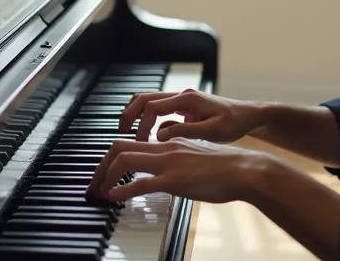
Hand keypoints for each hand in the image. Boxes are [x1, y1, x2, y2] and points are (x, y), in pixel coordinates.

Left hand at [84, 138, 276, 203]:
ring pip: (124, 160)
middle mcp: (165, 148)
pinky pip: (140, 183)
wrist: (246, 169)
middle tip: (93, 183)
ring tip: (99, 191)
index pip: (131, 142)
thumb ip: (180, 160)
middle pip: (119, 146)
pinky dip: (122, 189)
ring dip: (105, 176)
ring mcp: (169, 163)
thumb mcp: (198, 157)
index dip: (112, 157)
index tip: (106, 173)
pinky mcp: (175, 180)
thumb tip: (170, 173)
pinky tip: (113, 197)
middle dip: (100, 165)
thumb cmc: (227, 167)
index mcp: (170, 142)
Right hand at [119, 89, 261, 142]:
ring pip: (150, 101)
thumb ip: (185, 131)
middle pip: (145, 98)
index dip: (142, 125)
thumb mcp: (213, 131)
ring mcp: (182, 100)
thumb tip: (160, 134)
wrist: (249, 116)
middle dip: (130, 114)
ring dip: (137, 114)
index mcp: (187, 99)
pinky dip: (149, 119)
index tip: (141, 143)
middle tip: (120, 132)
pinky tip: (150, 136)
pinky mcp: (184, 107)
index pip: (153, 107)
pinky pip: (159, 109)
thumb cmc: (235, 123)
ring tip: (128, 133)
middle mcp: (182, 95)